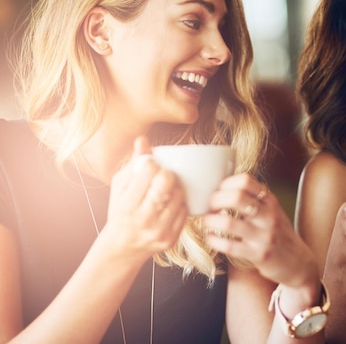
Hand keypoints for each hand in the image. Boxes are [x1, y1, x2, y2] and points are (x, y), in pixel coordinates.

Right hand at [102, 137, 187, 257]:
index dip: (151, 163)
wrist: (122, 248)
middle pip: (166, 181)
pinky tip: (169, 205)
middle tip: (163, 174)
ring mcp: (159, 231)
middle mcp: (143, 219)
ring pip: (178, 195)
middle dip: (166, 173)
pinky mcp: (171, 239)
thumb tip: (143, 139)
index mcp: (127, 204)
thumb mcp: (119, 188)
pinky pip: (184, 211)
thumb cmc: (120, 212)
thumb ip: (133, 164)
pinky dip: (179, 204)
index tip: (150, 166)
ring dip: (175, 188)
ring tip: (165, 191)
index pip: (148, 171)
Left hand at [202, 174, 318, 287]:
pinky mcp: (258, 255)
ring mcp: (264, 236)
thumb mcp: (271, 211)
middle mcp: (269, 216)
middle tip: (209, 205)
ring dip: (210, 221)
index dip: (226, 183)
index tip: (218, 190)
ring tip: (205, 221)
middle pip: (237, 197)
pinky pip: (229, 246)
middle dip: (216, 199)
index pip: (246, 181)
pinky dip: (213, 240)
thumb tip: (222, 188)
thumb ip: (253, 199)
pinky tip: (210, 237)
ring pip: (229, 223)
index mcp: (270, 201)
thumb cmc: (278, 233)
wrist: (297, 261)